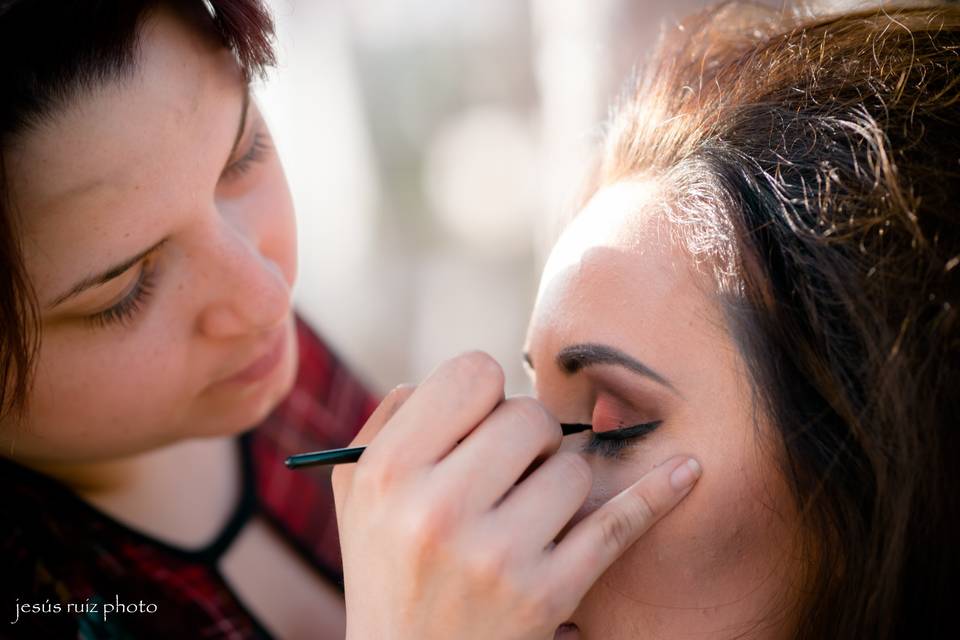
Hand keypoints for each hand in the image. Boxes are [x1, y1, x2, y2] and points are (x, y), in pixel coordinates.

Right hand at [332, 352, 700, 639]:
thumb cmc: (387, 570)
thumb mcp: (358, 497)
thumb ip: (392, 423)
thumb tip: (458, 381)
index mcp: (387, 471)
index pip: (473, 374)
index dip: (486, 393)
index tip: (484, 421)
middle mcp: (436, 509)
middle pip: (531, 416)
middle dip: (530, 438)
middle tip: (511, 472)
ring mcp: (495, 556)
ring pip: (573, 468)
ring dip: (560, 484)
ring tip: (527, 517)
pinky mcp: (545, 595)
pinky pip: (616, 525)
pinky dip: (656, 495)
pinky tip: (690, 471)